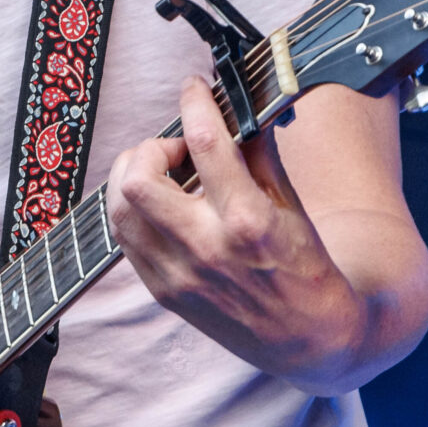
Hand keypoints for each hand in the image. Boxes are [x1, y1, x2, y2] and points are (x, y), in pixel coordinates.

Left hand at [104, 76, 366, 386]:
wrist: (307, 340)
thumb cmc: (306, 269)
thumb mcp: (292, 206)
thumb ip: (259, 154)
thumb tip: (239, 106)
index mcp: (247, 220)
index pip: (206, 142)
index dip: (194, 102)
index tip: (194, 86)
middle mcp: (206, 247)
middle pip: (139, 179)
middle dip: (151, 148)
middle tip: (176, 149)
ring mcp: (179, 274)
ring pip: (120, 209)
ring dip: (132, 178)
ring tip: (163, 174)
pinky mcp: (163, 291)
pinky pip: (126, 238)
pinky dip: (133, 211)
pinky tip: (159, 205)